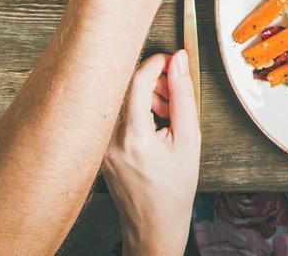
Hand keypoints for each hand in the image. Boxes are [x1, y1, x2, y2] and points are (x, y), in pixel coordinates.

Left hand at [104, 51, 200, 255]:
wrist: (154, 226)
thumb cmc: (174, 190)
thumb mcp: (189, 140)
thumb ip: (184, 96)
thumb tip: (180, 61)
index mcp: (133, 137)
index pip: (136, 80)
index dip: (157, 63)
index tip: (174, 62)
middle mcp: (109, 138)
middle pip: (124, 85)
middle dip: (152, 80)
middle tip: (173, 94)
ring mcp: (100, 144)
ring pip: (118, 97)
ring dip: (144, 94)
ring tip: (166, 112)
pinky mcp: (98, 147)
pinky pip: (114, 113)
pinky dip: (135, 109)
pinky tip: (153, 123)